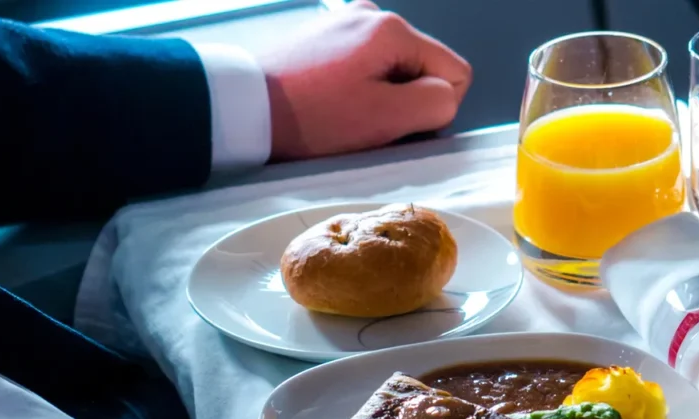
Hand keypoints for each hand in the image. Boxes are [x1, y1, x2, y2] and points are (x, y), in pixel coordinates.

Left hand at [257, 0, 471, 160]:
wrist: (243, 108)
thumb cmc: (310, 117)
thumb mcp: (384, 118)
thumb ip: (434, 104)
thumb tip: (445, 96)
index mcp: (393, 29)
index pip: (455, 71)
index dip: (432, 107)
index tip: (391, 122)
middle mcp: (372, 15)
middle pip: (421, 67)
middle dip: (401, 99)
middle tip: (361, 121)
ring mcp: (345, 22)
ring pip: (391, 69)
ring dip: (376, 96)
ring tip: (339, 113)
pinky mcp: (323, 37)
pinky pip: (361, 66)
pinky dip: (351, 88)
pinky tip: (325, 102)